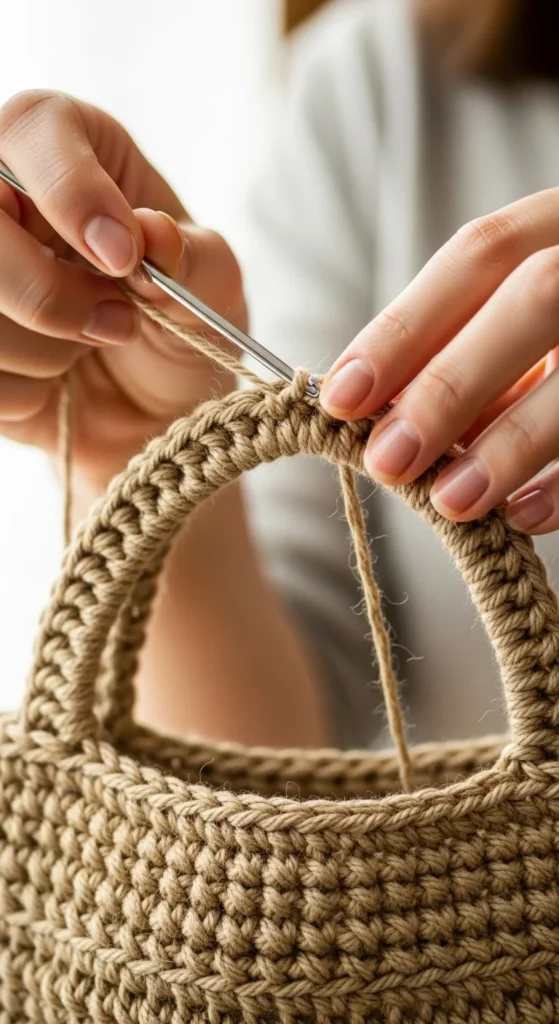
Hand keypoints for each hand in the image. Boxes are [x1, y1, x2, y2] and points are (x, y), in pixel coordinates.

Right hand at [0, 91, 245, 492]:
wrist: (155, 409)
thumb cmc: (180, 328)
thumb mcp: (213, 290)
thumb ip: (194, 257)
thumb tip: (154, 234)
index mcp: (67, 150)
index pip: (34, 130)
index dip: (71, 190)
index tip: (123, 254)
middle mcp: (4, 200)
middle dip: (47, 289)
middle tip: (119, 322)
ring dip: (48, 352)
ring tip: (92, 347)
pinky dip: (27, 392)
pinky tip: (53, 380)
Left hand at [321, 188, 558, 534]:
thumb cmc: (554, 336)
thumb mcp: (520, 321)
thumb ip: (466, 346)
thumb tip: (379, 410)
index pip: (480, 253)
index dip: (406, 324)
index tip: (342, 395)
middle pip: (535, 295)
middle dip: (450, 383)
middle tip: (389, 460)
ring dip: (511, 441)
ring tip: (451, 501)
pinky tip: (522, 514)